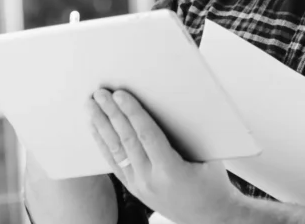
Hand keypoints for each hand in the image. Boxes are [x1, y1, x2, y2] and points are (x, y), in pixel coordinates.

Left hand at [88, 88, 245, 223]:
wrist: (211, 218)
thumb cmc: (213, 184)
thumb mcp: (206, 157)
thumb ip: (186, 134)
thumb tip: (169, 104)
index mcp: (170, 171)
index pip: (146, 134)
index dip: (132, 112)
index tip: (120, 94)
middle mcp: (150, 180)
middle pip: (126, 140)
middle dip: (111, 113)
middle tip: (99, 93)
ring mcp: (139, 186)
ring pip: (116, 151)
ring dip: (102, 126)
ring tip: (91, 106)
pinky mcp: (134, 189)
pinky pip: (115, 162)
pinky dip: (103, 143)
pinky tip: (96, 129)